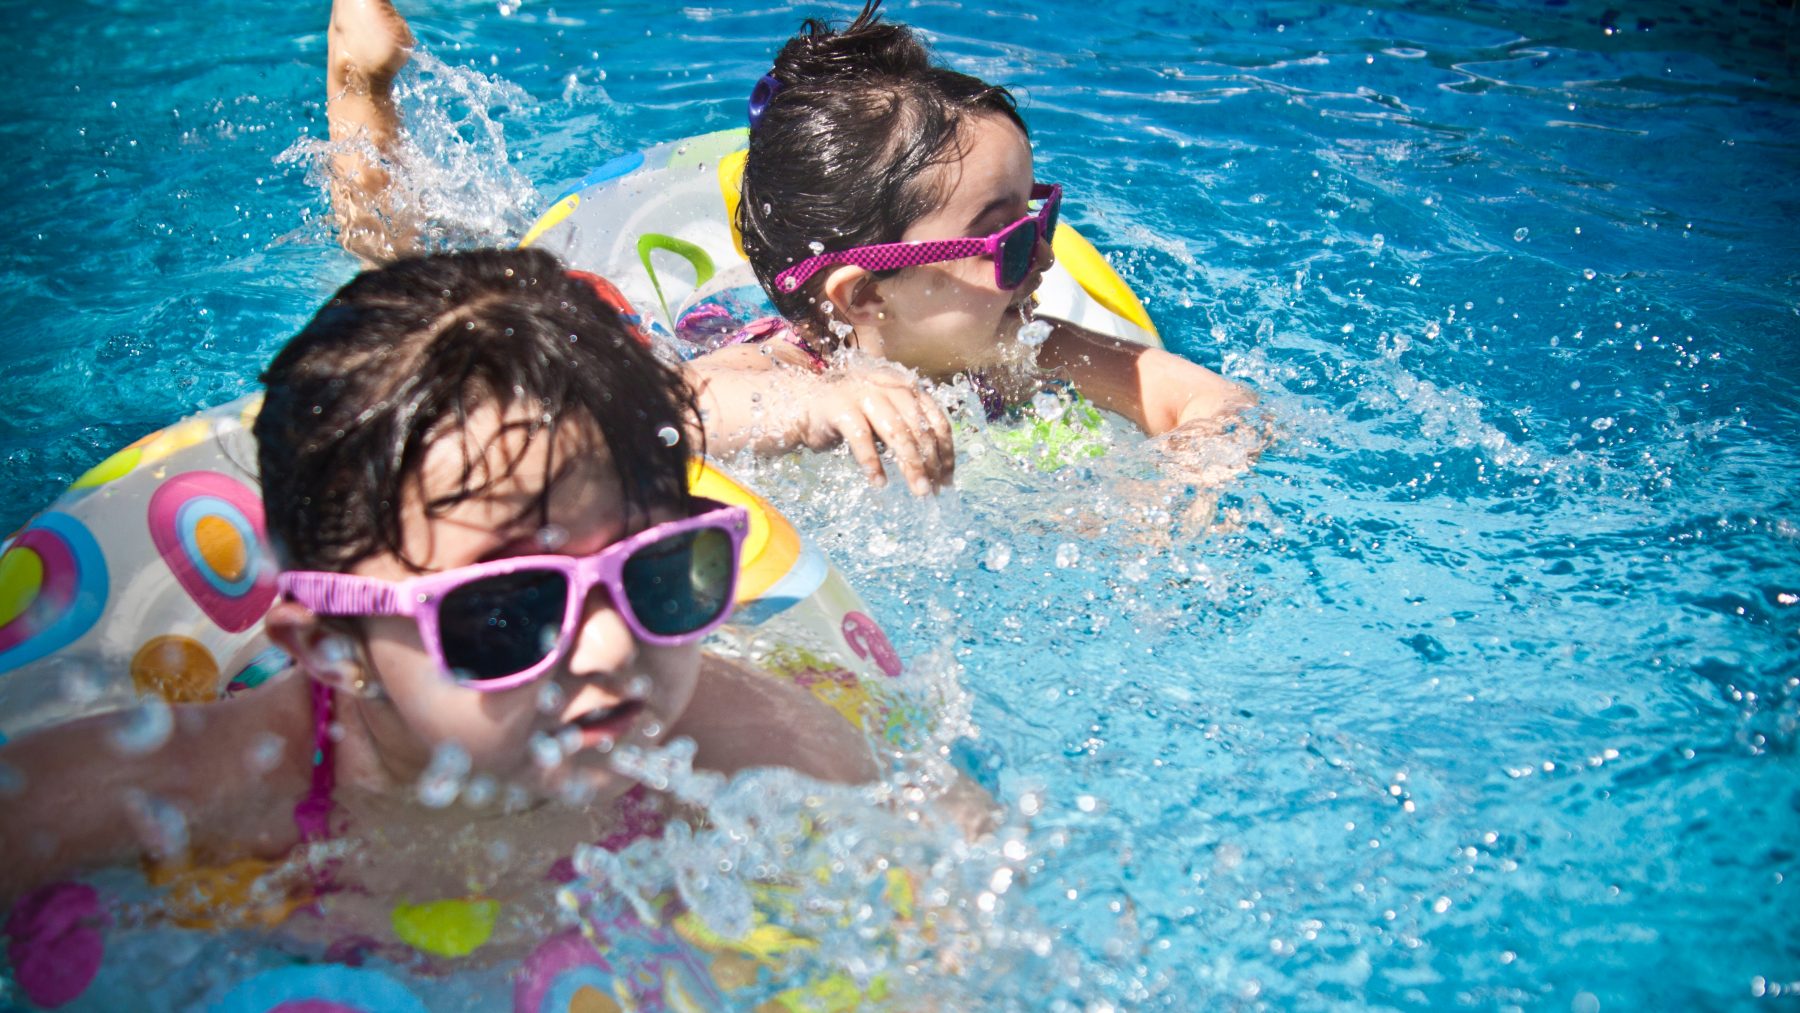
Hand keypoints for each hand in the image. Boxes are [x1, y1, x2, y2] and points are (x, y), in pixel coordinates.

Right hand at [792, 365, 954, 494]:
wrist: (805, 402)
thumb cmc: (852, 415)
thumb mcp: (887, 419)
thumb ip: (909, 432)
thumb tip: (937, 469)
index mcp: (906, 388)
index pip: (937, 421)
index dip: (945, 452)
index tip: (947, 480)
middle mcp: (889, 387)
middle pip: (920, 429)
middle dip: (931, 463)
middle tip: (934, 491)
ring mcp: (865, 395)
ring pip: (898, 433)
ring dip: (911, 466)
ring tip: (919, 491)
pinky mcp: (841, 408)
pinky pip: (862, 439)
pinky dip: (872, 463)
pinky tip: (879, 483)